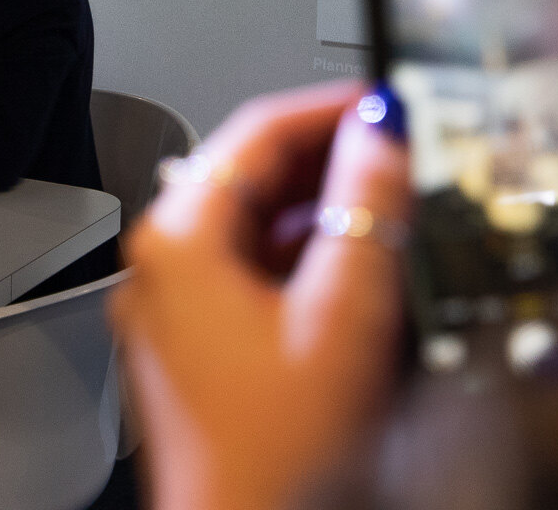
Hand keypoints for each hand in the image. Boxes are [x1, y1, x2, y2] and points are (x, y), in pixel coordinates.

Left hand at [111, 82, 409, 509]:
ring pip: (252, 227)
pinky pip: (248, 275)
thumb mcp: (343, 315)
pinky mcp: (192, 348)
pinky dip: (302, 263)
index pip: (256, 131)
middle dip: (330, 162)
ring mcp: (170, 308)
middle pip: (250, 177)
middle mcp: (159, 265)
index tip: (384, 102)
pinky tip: (355, 279)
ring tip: (389, 213)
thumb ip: (369, 211)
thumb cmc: (271, 454)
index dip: (330, 109)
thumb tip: (383, 135)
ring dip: (321, 215)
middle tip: (397, 152)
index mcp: (177, 239)